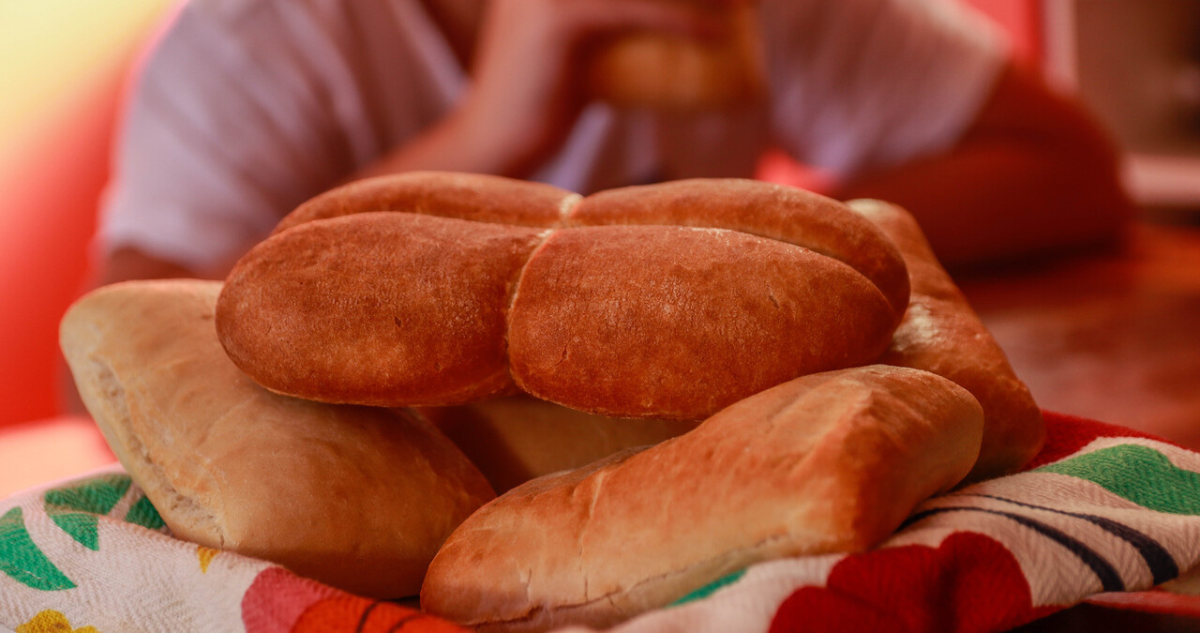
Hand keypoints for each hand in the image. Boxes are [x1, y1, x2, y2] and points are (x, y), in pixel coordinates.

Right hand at [456, 0, 727, 174]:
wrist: (496, 143)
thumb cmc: (542, 101)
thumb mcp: (580, 46)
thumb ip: (612, 20)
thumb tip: (681, 21)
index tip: (730, 0)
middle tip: (741, 0)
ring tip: (742, 4)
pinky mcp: (557, 18)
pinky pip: (634, 10)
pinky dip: (681, 20)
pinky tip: (718, 32)